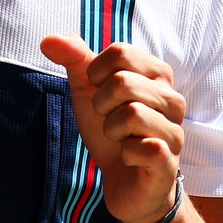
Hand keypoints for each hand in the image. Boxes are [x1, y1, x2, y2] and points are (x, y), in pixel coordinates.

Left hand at [40, 35, 185, 222]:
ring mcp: (175, 130)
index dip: (97, 75)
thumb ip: (74, 60)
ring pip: (130, 114)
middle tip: (110, 121)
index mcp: (158, 74)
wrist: (124, 183)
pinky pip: (140, 147)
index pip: (121, 51)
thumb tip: (47, 40)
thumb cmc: (111, 132)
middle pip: (123, 82)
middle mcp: (173, 98)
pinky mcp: (169, 161)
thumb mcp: (88, 92)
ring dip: (111, 131)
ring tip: (120, 139)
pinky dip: (124, 154)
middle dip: (101, 105)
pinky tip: (130, 158)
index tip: (101, 95)